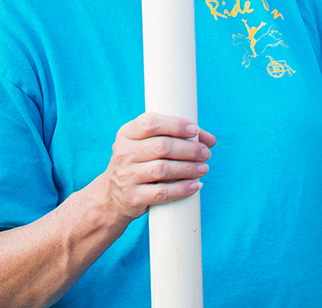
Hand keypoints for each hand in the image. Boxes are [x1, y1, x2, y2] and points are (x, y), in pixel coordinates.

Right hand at [92, 113, 214, 223]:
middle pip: (162, 147)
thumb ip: (176, 136)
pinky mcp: (132, 197)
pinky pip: (161, 193)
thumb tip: (210, 140)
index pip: (150, 123)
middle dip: (189, 149)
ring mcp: (126, 176)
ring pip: (163, 169)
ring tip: (204, 168)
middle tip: (206, 153)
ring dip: (189, 169)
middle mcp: (123, 153)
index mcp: (127, 134)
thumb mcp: (148, 144)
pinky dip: (182, 189)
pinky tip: (196, 185)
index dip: (176, 125)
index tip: (195, 130)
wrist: (112, 197)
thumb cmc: (139, 163)